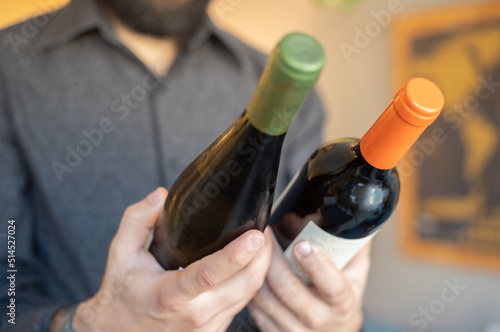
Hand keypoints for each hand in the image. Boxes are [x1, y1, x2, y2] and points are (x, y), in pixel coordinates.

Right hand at [66, 188, 272, 331]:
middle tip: (264, 228)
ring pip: (250, 296)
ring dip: (261, 268)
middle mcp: (195, 315)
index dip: (236, 254)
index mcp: (171, 296)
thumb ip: (137, 220)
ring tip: (261, 243)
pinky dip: (251, 282)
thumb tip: (160, 196)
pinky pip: (243, 304)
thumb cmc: (122, 294)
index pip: (209, 275)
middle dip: (263, 255)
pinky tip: (249, 265)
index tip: (256, 235)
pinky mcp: (215, 331)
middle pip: (245, 285)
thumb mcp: (120, 253)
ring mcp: (208, 327)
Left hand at [247, 230, 370, 331]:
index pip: (333, 286)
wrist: (336, 330)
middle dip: (273, 258)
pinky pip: (255, 309)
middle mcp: (319, 319)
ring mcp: (296, 330)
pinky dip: (250, 287)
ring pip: (266, 299)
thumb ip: (353, 242)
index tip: (303, 244)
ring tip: (253, 247)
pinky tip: (250, 270)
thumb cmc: (341, 296)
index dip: (317, 266)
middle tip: (265, 233)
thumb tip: (353, 213)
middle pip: (288, 289)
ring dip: (257, 269)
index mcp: (342, 302)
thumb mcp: (355, 270)